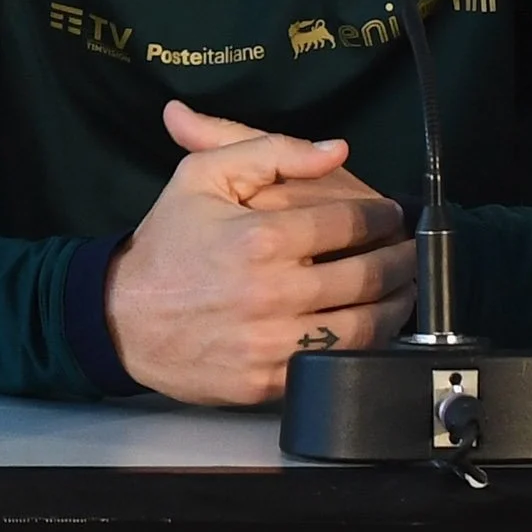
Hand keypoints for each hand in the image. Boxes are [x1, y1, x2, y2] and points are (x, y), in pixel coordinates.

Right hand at [102, 100, 415, 404]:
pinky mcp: (267, 382)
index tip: (392, 214)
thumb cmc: (167, 243)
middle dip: (401, 259)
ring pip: (362, 326)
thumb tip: (336, 150)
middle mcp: (271, 292)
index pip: (351, 222)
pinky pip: (334, 365)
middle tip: (411, 250)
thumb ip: (273, 151)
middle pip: (366, 275)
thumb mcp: (204, 175)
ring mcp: (271, 342)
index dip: (383, 216)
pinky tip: (372, 327)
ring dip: (395, 305)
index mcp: (261, 238)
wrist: (120, 318)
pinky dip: (364, 346)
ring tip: (404, 287)